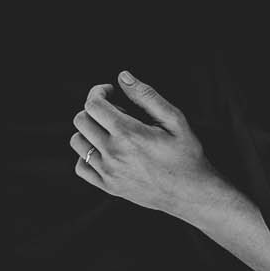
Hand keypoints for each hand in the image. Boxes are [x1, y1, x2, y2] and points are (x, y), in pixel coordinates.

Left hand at [73, 72, 214, 216]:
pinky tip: (106, 150)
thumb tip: (123, 77)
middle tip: (116, 111)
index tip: (111, 92)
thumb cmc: (187, 154)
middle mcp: (113, 153)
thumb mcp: (175, 120)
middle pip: (81, 120)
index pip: (93, 104)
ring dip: (89, 130)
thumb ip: (147, 96)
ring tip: (111, 131)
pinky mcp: (108, 187)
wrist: (191, 193)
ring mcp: (108, 172)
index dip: (98, 92)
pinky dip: (87, 155)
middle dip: (94, 108)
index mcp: (128, 133)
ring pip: (77, 142)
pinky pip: (81, 166)